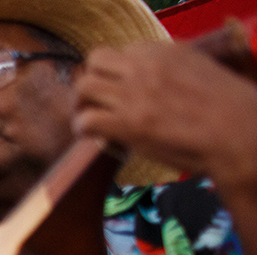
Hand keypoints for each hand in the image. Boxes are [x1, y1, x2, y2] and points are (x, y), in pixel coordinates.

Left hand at [75, 42, 256, 194]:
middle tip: (96, 101)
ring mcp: (134, 93)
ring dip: (82, 103)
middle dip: (92, 80)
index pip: (123, 52)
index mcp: (164, 51)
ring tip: (91, 118)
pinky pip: (85, 120)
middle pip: (95, 60)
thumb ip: (171, 69)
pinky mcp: (128, 123)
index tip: (122, 90)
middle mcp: (145, 66)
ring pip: (83, 86)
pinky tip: (93, 137)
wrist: (238, 133)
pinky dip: (82, 129)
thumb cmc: (227, 108)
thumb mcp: (199, 70)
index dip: (117, 73)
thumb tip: (152, 79)